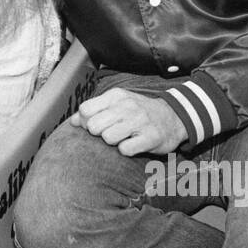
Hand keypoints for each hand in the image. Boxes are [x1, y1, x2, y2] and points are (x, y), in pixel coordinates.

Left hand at [70, 87, 185, 155]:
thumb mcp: (117, 104)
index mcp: (116, 96)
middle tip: (110, 133)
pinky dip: (126, 150)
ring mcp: (140, 121)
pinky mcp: (150, 138)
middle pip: (94, 126)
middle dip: (98, 134)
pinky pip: (125, 150)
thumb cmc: (139, 112)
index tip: (96, 125)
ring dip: (112, 142)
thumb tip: (73, 121)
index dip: (86, 122)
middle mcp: (127, 106)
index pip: (85, 110)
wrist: (174, 117)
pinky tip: (133, 145)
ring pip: (108, 138)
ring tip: (122, 138)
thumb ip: (94, 110)